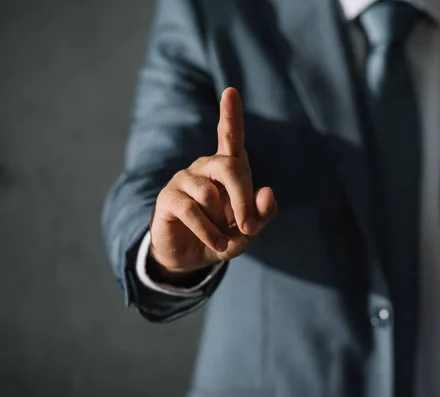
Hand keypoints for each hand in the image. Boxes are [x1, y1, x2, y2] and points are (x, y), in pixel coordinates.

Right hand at [149, 87, 277, 272]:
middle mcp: (205, 167)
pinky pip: (192, 211)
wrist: (192, 257)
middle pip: (229, 166)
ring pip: (210, 194)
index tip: (231, 92)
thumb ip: (263, 213)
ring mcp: (184, 179)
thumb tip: (266, 192)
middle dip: (243, 199)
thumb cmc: (225, 234)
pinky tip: (215, 243)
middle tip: (249, 227)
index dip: (230, 115)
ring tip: (221, 237)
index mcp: (228, 167)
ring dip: (221, 223)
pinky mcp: (168, 197)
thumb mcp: (250, 228)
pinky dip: (209, 232)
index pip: (229, 136)